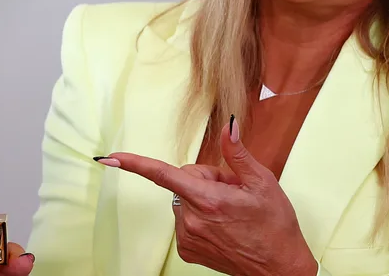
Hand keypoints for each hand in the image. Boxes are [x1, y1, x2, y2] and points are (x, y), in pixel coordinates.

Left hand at [104, 117, 317, 275]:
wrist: (279, 268)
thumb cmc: (275, 225)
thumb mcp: (263, 183)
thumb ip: (237, 154)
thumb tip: (228, 127)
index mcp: (210, 199)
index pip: (165, 174)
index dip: (135, 164)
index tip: (110, 158)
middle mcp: (192, 219)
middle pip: (185, 180)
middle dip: (207, 179)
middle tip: (234, 192)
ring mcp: (188, 237)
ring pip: (186, 199)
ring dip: (205, 199)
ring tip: (231, 211)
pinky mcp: (188, 250)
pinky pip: (186, 219)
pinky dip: (202, 217)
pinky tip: (224, 225)